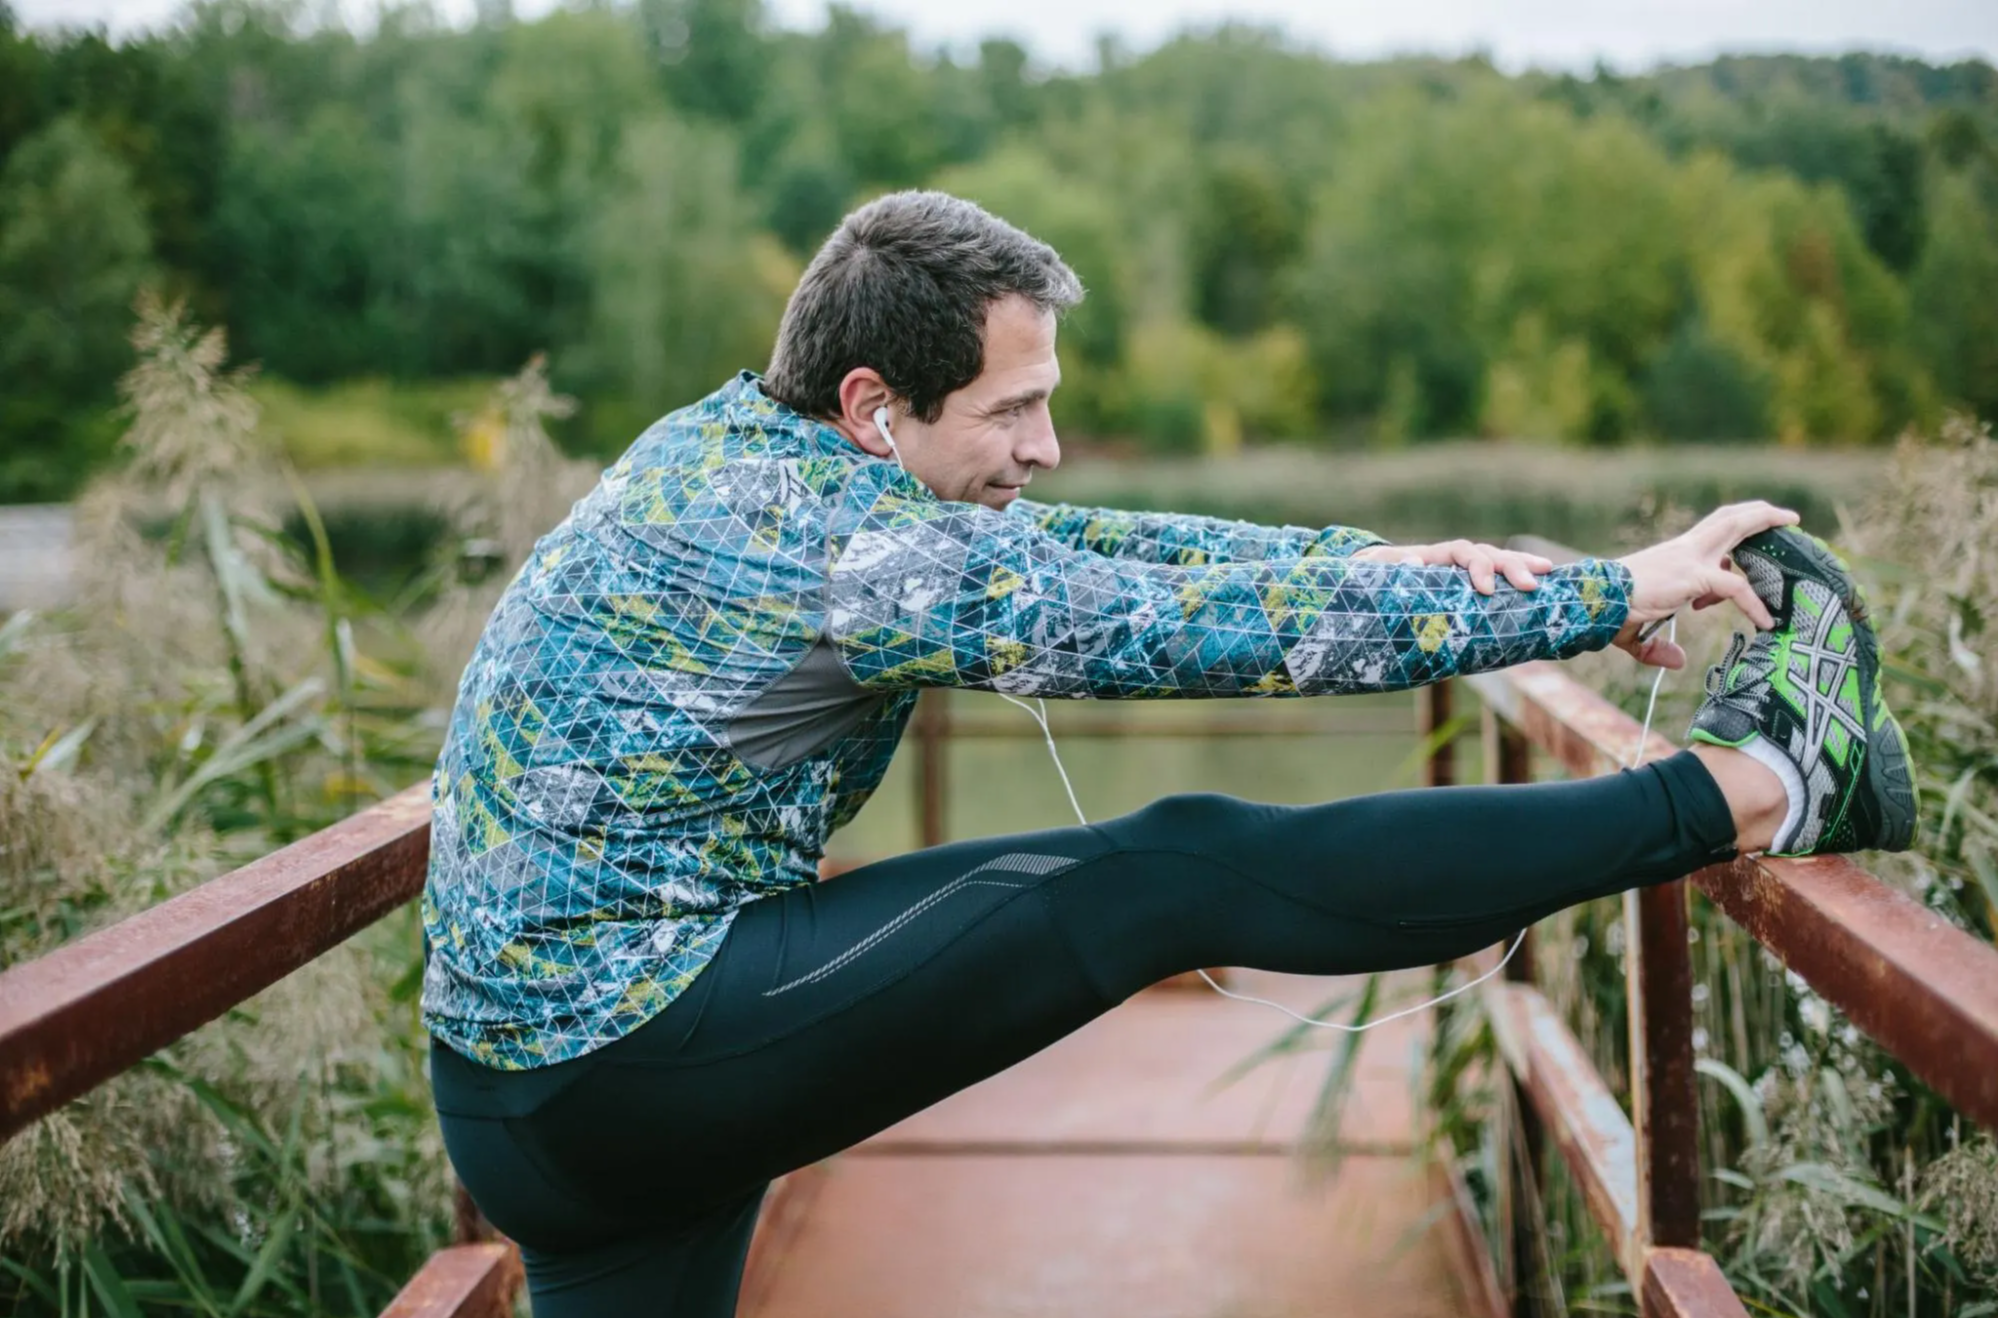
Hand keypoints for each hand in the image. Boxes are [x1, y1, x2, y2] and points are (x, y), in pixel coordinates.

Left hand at [1349, 540, 1554, 593]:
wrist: (1373, 581)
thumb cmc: (1373, 579)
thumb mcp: (1372, 574)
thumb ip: (1387, 570)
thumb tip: (1412, 564)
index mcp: (1434, 556)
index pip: (1462, 552)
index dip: (1477, 567)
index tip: (1485, 589)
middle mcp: (1454, 559)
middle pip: (1488, 554)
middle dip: (1510, 567)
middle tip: (1530, 585)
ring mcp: (1465, 571)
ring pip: (1498, 562)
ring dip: (1521, 567)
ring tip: (1546, 575)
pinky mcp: (1470, 587)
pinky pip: (1497, 580)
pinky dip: (1517, 578)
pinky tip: (1544, 583)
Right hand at [1611, 501, 1800, 668]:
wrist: (1595, 603)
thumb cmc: (1609, 614)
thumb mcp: (1637, 633)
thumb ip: (1658, 648)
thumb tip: (1679, 662)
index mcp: (1673, 556)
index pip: (1709, 537)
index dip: (1730, 548)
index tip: (1738, 568)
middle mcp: (1684, 550)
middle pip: (1726, 519)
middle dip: (1757, 513)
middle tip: (1785, 515)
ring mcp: (1690, 559)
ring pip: (1735, 528)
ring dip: (1765, 521)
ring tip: (1791, 521)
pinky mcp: (1694, 576)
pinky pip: (1735, 587)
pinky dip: (1754, 603)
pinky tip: (1766, 621)